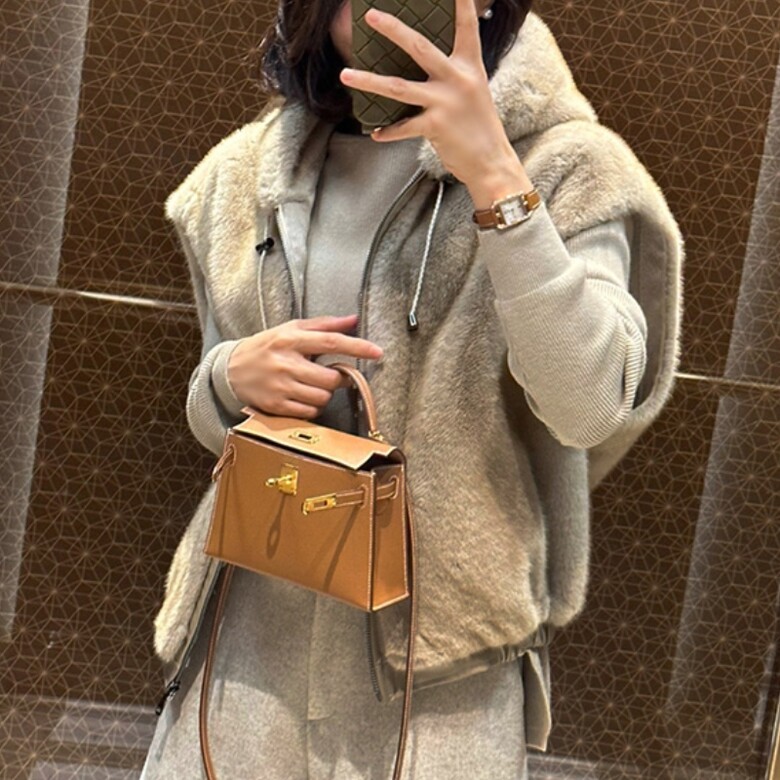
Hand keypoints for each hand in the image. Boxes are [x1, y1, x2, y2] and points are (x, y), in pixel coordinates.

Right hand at [226, 314, 382, 417]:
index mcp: (290, 339)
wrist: (230, 370)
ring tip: (313, 385)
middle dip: (337, 379)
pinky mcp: (276, 406)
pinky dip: (313, 407)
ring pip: (322, 398)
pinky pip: (309, 412)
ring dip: (325, 394)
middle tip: (330, 374)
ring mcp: (280, 387)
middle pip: (330, 378)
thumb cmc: (266, 347)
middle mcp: (285, 363)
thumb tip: (353, 320)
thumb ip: (324, 325)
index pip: (330, 341)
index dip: (357, 347)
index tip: (377, 351)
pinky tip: (303, 397)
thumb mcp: (291, 329)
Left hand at [338, 0, 526, 197]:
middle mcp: (457, 79)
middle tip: (371, 15)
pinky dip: (388, 132)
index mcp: (469, 66)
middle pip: (419, 47)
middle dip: (393, 29)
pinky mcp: (435, 126)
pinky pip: (403, 127)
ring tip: (345, 75)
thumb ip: (453, 74)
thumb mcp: (473, 91)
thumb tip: (427, 63)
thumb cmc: (479, 127)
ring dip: (368, 81)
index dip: (460, 2)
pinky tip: (375, 133)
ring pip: (399, 87)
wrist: (492, 162)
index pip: (466, 26)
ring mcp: (445, 102)